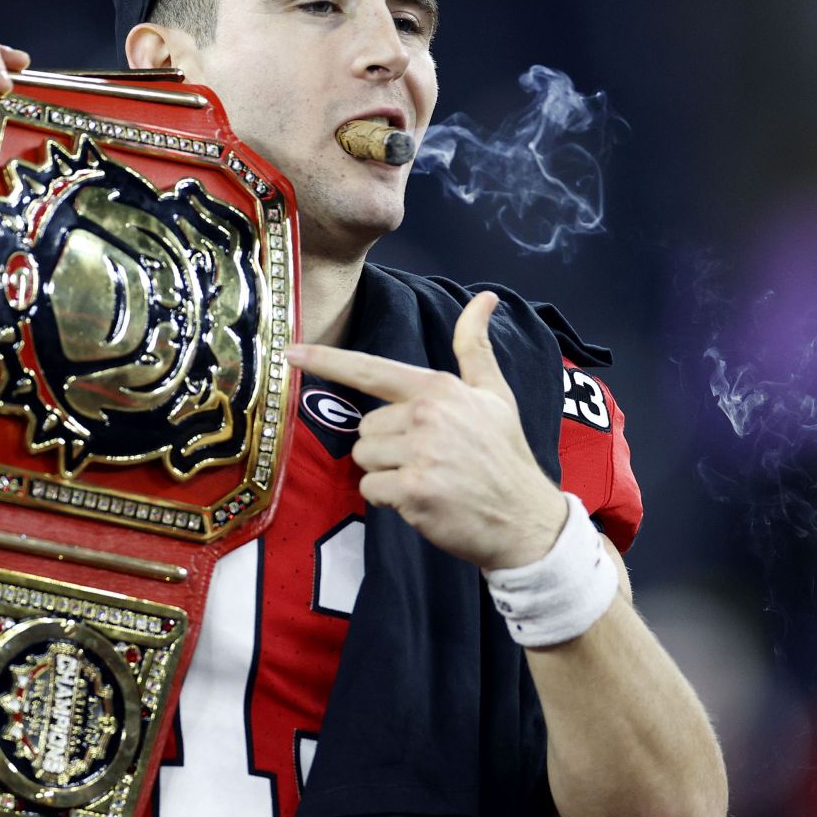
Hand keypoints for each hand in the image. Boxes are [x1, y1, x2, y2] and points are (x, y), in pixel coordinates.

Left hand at [286, 292, 569, 571]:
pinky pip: (371, 489)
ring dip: (387, 474)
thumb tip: (484, 297)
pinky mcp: (415, 490)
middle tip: (429, 460)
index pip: (371, 369)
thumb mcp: (494, 394)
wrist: (526, 519)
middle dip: (386, 447)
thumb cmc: (504, 455)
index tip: (291, 351)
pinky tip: (423, 501)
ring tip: (428, 479)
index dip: (327, 360)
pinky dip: (390, 500)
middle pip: (364, 428)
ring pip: (364, 459)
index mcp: (439, 388)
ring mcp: (421, 453)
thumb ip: (475, 347)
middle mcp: (427, 415)